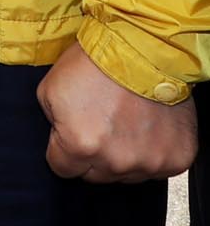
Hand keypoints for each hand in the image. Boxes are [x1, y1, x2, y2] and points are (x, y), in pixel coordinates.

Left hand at [40, 44, 197, 182]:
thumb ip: (52, 125)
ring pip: (127, 175)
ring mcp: (150, 162)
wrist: (142, 49)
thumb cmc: (93, 65)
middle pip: (95, 176)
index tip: (69, 134)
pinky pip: (157, 169)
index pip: (62, 169)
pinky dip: (152, 152)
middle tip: (99, 124)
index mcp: (80, 146)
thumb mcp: (49, 91)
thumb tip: (60, 141)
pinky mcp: (178, 159)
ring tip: (124, 122)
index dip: (62, 150)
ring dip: (123, 155)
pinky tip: (146, 128)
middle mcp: (116, 161)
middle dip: (92, 155)